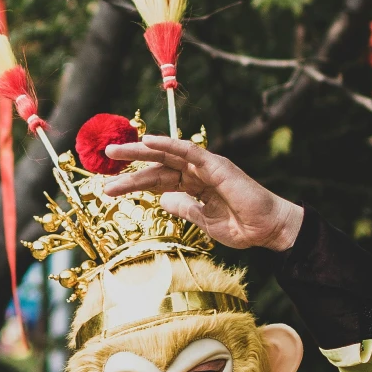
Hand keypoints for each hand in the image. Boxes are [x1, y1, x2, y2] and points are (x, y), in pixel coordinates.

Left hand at [103, 136, 303, 251]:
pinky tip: (148, 141)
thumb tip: (162, 200)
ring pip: (167, 154)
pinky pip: (188, 151)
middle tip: (104, 158)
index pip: (158, 180)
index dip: (134, 182)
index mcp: (193, 185)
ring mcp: (206, 166)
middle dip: (130, 161)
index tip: (110, 187)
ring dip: (140, 150)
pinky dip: (168, 144)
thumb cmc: (242, 226)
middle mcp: (197, 172)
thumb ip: (183, 208)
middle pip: (157, 164)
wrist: (268, 230)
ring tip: (114, 151)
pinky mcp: (216, 165)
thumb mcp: (204, 221)